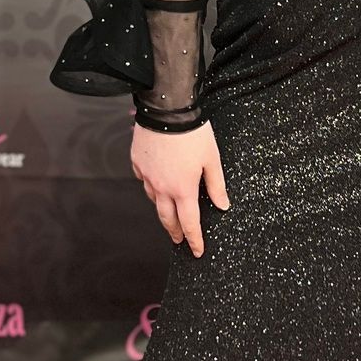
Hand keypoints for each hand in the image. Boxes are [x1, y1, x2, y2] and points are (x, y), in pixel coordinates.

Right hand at [131, 120, 229, 255]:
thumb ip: (217, 185)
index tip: (197, 251)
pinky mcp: (137, 163)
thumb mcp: (212, 159)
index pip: (189, 223)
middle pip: (167, 219)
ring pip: (154, 200)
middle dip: (175, 232)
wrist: (167, 109)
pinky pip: (144, 181)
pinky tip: (158, 181)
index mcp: (183, 189)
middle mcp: (162, 187)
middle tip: (179, 239)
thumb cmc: (193, 132)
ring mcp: (146, 176)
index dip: (194, 239)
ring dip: (163, 208)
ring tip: (170, 211)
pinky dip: (152, 185)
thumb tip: (223, 205)